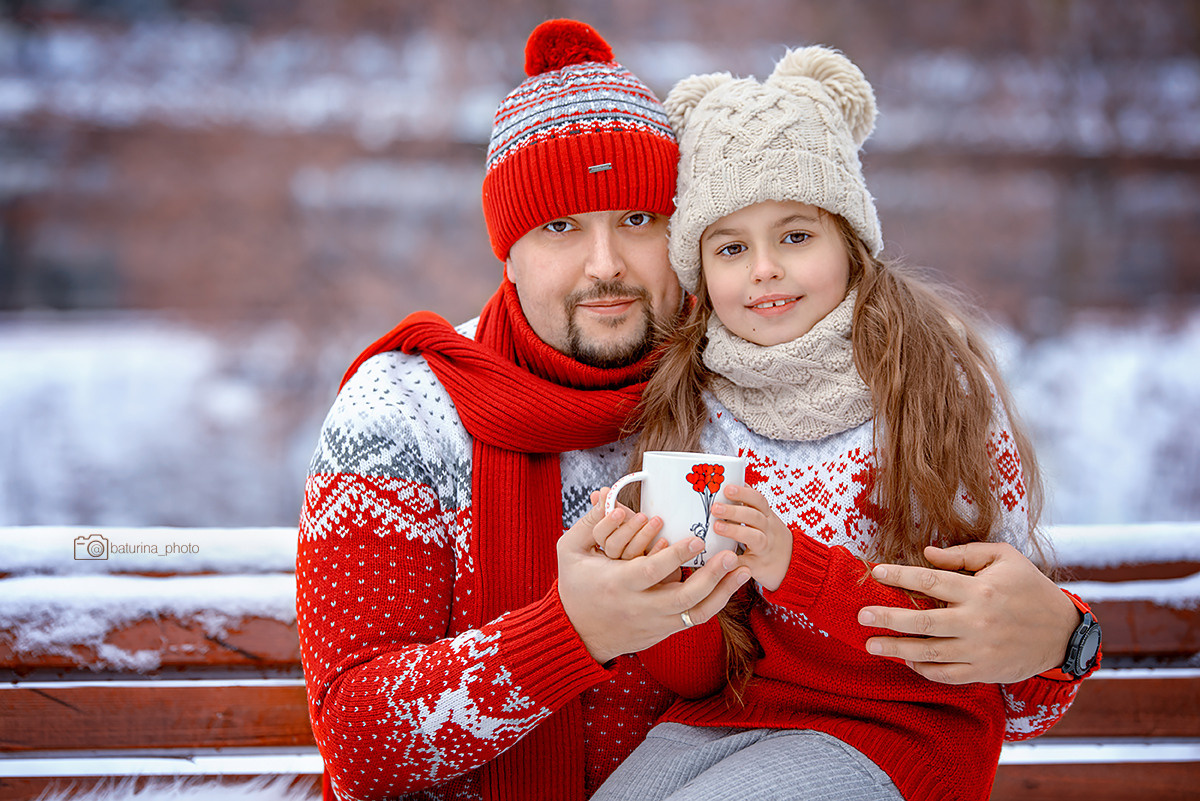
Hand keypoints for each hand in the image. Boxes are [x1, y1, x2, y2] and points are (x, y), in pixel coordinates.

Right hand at [558, 493, 751, 663]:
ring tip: (744, 569)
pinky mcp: (662, 632)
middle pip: (682, 598)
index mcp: (616, 584)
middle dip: (711, 577)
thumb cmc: (574, 586)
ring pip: (695, 615)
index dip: (675, 557)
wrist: (578, 633)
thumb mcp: (569, 551)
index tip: (696, 539)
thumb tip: (604, 493)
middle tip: (731, 555)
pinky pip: (694, 620)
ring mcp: (653, 624)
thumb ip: (587, 522)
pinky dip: (714, 602)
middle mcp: (639, 608)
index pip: (650, 571)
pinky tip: (729, 584)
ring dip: (723, 592)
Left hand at [710, 484, 792, 591]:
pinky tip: (718, 556)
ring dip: (735, 530)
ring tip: (717, 526)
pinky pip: (746, 563)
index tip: (727, 488)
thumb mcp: (765, 518)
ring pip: (754, 537)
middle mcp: (768, 530)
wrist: (792, 563)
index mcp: (767, 516)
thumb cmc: (771, 537)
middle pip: (754, 517)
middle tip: (715, 507)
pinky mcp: (758, 566)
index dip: (743, 493)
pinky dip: (733, 560)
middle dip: (734, 511)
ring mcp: (765, 548)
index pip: (758, 500)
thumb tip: (728, 483)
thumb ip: (749, 505)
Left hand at [859, 542, 1079, 684]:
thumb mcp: (1004, 558)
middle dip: (887, 619)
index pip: (929, 582)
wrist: (1064, 632)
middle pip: (922, 622)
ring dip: (896, 649)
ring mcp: (979, 650)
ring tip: (871, 644)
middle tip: (861, 616)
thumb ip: (964, 554)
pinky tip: (905, 661)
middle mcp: (976, 622)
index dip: (899, 576)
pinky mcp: (984, 671)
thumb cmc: (1029, 587)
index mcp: (979, 590)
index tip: (875, 572)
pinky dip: (923, 670)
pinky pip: (946, 674)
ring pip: (929, 653)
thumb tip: (926, 553)